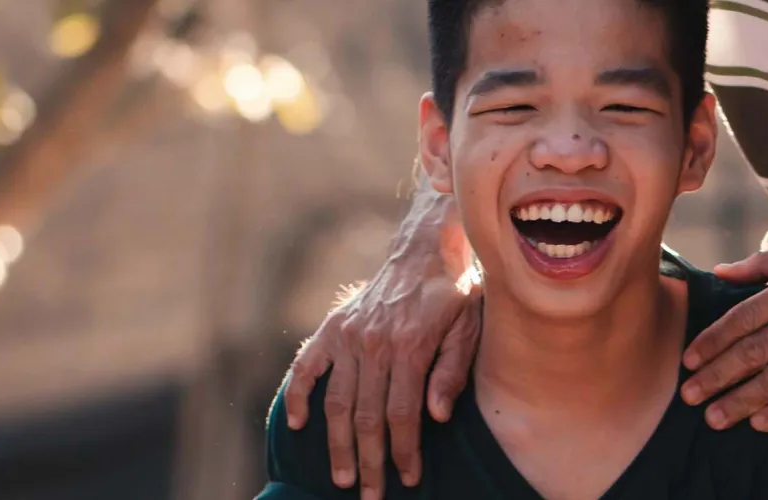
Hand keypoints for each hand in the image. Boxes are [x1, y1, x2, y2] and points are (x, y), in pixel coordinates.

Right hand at [282, 191, 482, 498]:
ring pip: (337, 402)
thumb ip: (452, 370)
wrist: (424, 248)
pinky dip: (298, 396)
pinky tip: (297, 425)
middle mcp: (374, 343)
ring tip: (340, 478)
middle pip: (367, 417)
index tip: (408, 479)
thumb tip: (436, 416)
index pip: (402, 414)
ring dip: (337, 444)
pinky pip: (307, 367)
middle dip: (369, 462)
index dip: (404, 452)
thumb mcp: (470, 326)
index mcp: (410, 345)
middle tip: (370, 495)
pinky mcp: (332, 328)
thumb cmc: (456, 291)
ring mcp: (348, 336)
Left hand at [679, 241, 767, 431]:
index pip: (745, 317)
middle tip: (690, 395)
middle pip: (756, 352)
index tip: (689, 360)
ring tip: (715, 416)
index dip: (713, 341)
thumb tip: (720, 273)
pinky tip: (760, 422)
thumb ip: (764, 264)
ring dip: (742, 401)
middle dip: (718, 377)